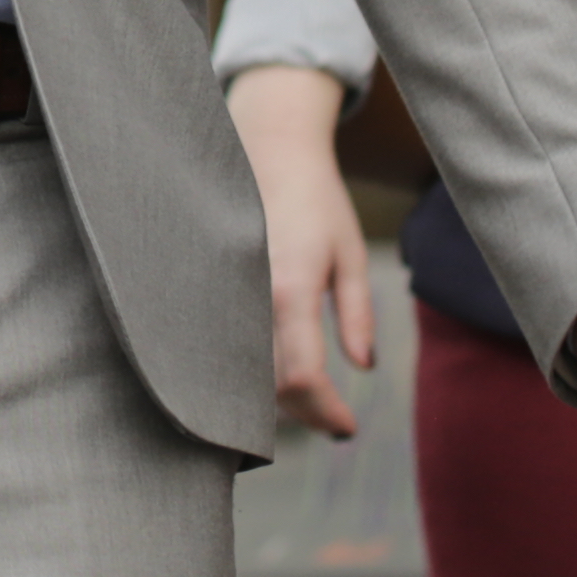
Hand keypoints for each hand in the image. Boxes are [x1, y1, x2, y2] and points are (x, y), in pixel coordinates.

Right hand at [225, 66, 375, 435]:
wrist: (265, 148)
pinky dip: (253, 370)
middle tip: (335, 419)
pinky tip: (276, 370)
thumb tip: (363, 367)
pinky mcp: (212, 288)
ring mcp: (226, 293)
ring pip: (245, 374)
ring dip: (278, 397)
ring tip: (313, 397)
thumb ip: (356, 314)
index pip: (304, 380)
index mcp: (291, 289)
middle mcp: (250, 297)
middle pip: (271, 388)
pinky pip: (227, 346)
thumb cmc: (317, 199)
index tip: (348, 428)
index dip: (327, 414)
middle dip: (306, 412)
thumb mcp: (350, 254)